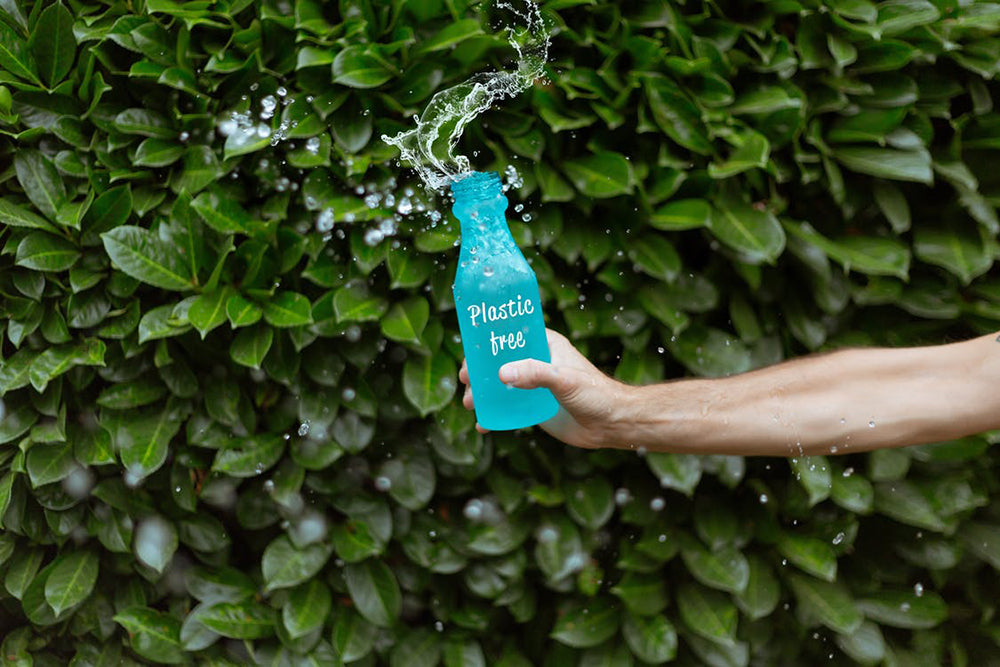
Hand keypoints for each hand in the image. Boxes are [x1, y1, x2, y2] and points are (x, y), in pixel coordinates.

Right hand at [458, 328, 631, 447]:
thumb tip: (501, 373)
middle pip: (499, 361)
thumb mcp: (564, 379)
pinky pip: (508, 409)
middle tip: (465, 380)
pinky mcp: (534, 408)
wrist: (611, 425)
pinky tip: (483, 425)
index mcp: (545, 344)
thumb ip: (535, 374)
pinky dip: (494, 415)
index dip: (488, 341)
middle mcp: (537, 363)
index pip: (510, 334)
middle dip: (479, 371)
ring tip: (470, 405)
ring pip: (500, 386)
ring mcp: (534, 386)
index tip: (470, 351)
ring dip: (482, 394)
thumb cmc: (595, 393)